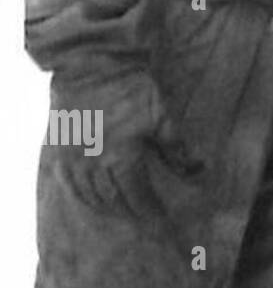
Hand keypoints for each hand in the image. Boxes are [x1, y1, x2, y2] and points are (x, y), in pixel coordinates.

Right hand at [47, 67, 169, 218]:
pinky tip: (92, 197)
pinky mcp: (59, 149)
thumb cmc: (131, 90)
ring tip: (122, 212)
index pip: (137, 197)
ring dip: (107, 207)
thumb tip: (197, 169)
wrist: (93, 66)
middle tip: (145, 219)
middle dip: (131, 213)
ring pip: (90, 195)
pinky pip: (68, 182)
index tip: (161, 221)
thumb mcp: (161, 118)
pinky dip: (82, 195)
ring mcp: (73, 159)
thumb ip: (176, 149)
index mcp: (121, 159)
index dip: (150, 211)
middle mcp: (94, 164)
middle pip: (113, 201)